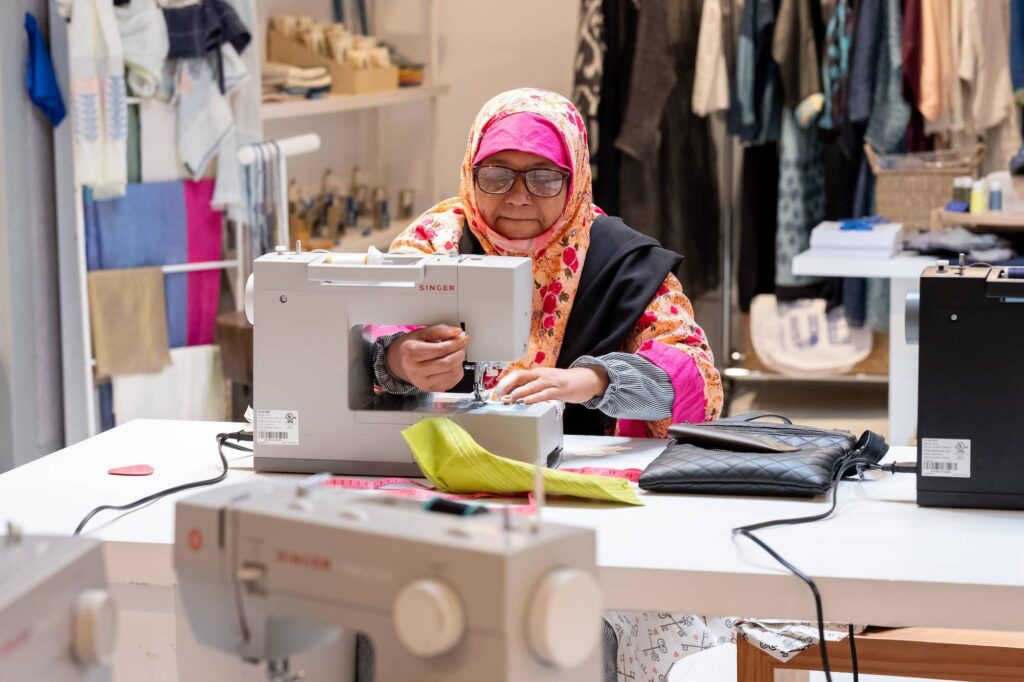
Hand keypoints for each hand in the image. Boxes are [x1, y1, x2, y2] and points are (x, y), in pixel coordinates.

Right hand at [385, 324, 467, 392]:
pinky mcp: (429, 389)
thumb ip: (439, 330)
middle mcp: (415, 370)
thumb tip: (456, 332)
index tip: (462, 338)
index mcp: (411, 353)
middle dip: (459, 353)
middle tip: (462, 345)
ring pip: (450, 374)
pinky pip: (451, 382)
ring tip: (458, 354)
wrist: (398, 363)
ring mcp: (422, 382)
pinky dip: (458, 372)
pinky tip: (454, 364)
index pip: (439, 350)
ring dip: (460, 363)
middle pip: (446, 364)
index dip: (455, 343)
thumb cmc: (410, 347)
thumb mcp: (421, 333)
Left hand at [492, 366, 609, 404]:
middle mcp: (542, 375)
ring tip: (508, 400)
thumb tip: (516, 395)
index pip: (516, 374)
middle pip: (519, 377)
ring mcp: (551, 382)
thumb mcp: (548, 381)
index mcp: (538, 373)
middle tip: (496, 396)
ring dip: (517, 393)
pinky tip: (527, 401)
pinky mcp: (560, 390)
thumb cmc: (567, 382)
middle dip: (506, 386)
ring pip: (531, 386)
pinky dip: (534, 397)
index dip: (504, 382)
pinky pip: (545, 393)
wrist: (588, 379)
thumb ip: (534, 387)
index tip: (494, 392)